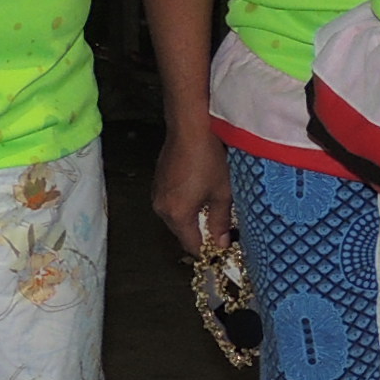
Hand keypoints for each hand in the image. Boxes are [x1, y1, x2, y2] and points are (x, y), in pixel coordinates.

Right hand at [151, 120, 233, 258]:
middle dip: (200, 234)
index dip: (207, 251)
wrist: (191, 127)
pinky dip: (185, 204)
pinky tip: (200, 193)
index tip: (222, 251)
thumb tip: (222, 244)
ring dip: (193, 218)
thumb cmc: (209, 159)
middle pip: (182, 232)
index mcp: (177, 215)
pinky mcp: (158, 181)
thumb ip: (221, 222)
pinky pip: (172, 202)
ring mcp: (157, 193)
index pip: (191, 245)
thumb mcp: (222, 194)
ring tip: (214, 210)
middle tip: (223, 232)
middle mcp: (161, 207)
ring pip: (176, 217)